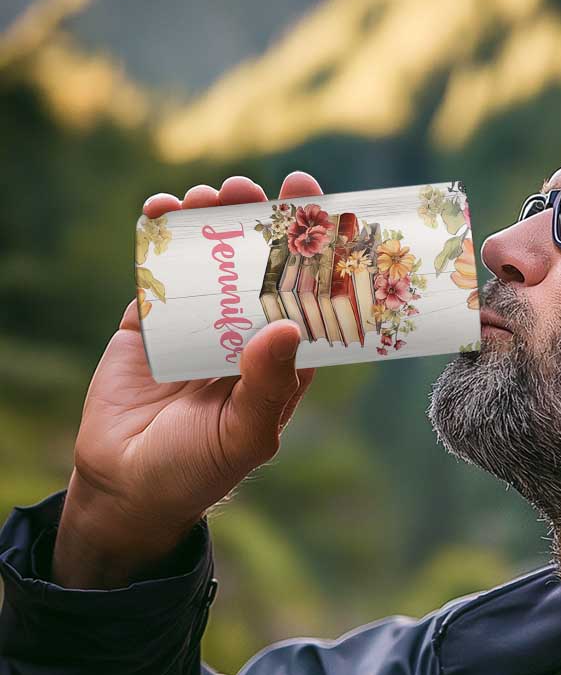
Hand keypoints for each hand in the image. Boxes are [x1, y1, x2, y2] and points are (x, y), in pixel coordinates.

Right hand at [52, 172, 321, 588]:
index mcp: (283, 360)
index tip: (319, 205)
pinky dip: (160, 238)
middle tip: (255, 188)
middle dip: (260, 223)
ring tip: (210, 195)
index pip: (307, 297)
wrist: (127, 486)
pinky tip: (162, 209)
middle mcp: (246, 335)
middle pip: (260, 267)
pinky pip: (159, 272)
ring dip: (212, 221)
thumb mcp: (244, 435)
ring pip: (212, 260)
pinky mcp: (151, 322)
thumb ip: (267, 385)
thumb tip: (288, 326)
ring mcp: (198, 325)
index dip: (315, 254)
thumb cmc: (199, 469)